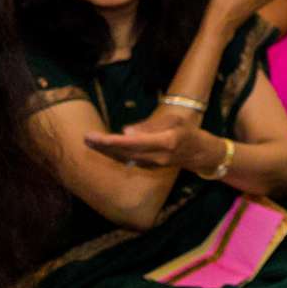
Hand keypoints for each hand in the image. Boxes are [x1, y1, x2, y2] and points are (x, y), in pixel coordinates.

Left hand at [85, 118, 216, 173]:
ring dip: (106, 151)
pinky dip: (115, 154)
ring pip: (125, 158)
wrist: (200, 154)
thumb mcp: (175, 120)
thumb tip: (125, 131)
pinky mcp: (150, 167)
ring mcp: (153, 165)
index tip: (96, 137)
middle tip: (86, 138)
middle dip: (104, 146)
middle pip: (125, 152)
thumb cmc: (188, 131)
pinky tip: (103, 148)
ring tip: (90, 142)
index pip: (134, 142)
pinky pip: (129, 160)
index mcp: (166, 142)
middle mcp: (158, 157)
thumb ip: (151, 125)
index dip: (113, 141)